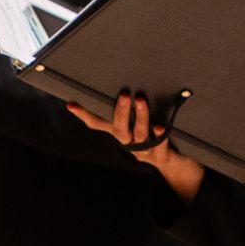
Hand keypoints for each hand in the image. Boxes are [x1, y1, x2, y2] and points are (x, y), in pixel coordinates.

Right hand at [68, 91, 204, 201]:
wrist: (173, 161)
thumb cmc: (153, 135)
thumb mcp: (139, 122)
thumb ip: (130, 108)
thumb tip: (124, 84)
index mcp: (121, 133)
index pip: (98, 124)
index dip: (85, 115)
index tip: (71, 104)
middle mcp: (129, 144)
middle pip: (120, 129)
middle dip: (121, 111)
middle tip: (125, 93)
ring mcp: (144, 152)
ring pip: (140, 134)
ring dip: (141, 117)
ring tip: (141, 100)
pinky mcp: (160, 157)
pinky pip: (159, 146)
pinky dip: (159, 136)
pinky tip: (160, 126)